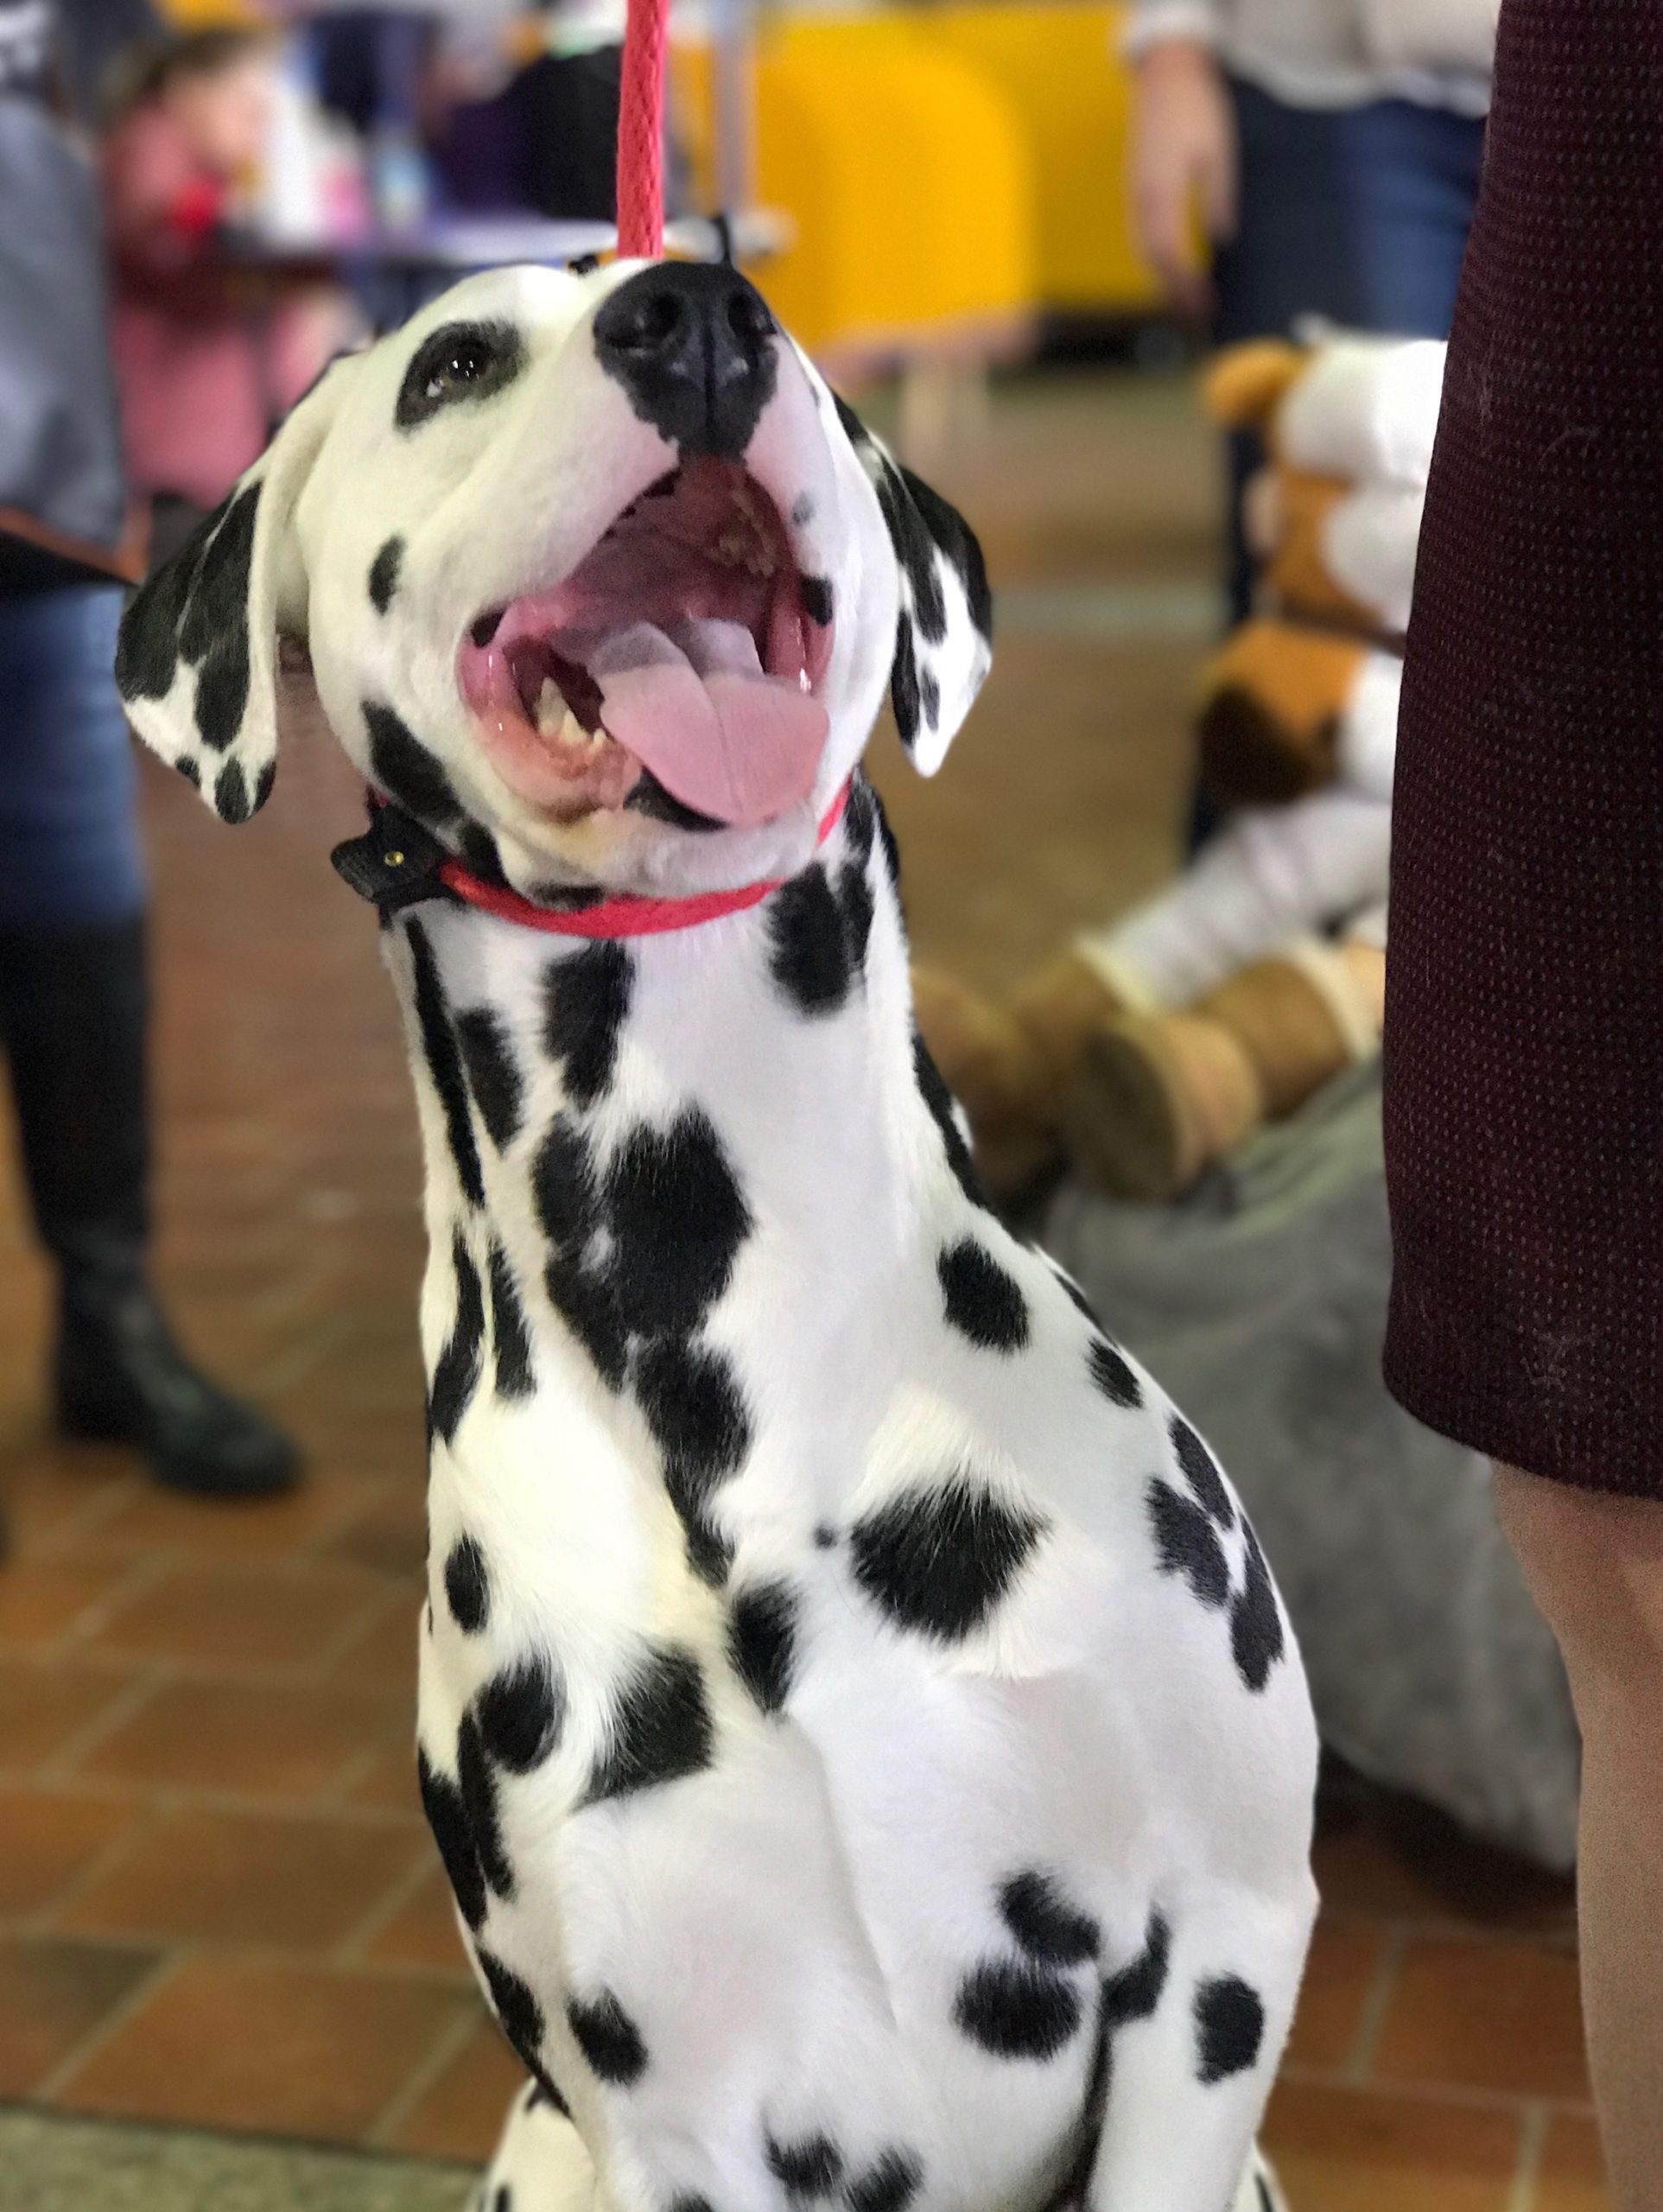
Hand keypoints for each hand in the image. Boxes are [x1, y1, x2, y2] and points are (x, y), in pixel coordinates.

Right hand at [1130, 39, 1237, 316]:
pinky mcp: (1135, 190)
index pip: (1170, 255)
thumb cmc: (1196, 110)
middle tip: (1198, 315)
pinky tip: (1171, 268)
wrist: (1164, 76)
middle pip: (1151, 261)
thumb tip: (1221, 241)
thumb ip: (1217, 200)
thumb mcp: (1218, 154)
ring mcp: (1133, 195)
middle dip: (1173, 292)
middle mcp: (1141, 200)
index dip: (1186, 286)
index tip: (1205, 305)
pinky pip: (1139, 235)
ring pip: (1141, 251)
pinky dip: (1154, 260)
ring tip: (1185, 300)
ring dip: (1161, 280)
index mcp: (1161, 193)